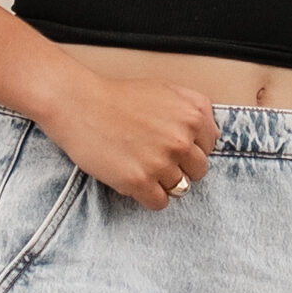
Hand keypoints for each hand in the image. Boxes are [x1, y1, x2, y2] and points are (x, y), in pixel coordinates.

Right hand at [43, 69, 219, 208]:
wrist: (79, 105)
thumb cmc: (120, 97)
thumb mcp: (166, 90)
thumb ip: (195, 109)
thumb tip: (212, 136)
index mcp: (192, 116)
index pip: (209, 147)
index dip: (190, 148)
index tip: (171, 146)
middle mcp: (181, 140)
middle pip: (198, 171)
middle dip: (180, 167)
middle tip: (155, 159)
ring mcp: (161, 162)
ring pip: (181, 188)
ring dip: (164, 182)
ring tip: (144, 168)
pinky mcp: (139, 182)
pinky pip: (160, 202)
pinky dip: (149, 196)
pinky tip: (135, 180)